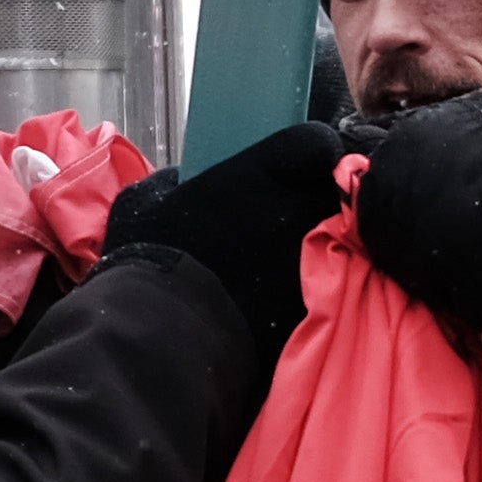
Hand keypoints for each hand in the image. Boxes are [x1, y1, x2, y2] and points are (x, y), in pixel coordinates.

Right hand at [102, 123, 349, 348]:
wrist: (163, 338)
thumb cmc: (150, 261)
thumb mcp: (144, 204)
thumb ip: (173, 183)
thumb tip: (181, 182)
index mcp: (262, 175)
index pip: (316, 143)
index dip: (309, 153)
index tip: (294, 166)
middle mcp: (298, 211)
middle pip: (331, 194)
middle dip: (314, 203)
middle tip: (285, 217)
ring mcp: (313, 260)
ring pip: (336, 243)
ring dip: (315, 248)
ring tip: (277, 264)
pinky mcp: (315, 306)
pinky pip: (326, 290)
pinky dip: (306, 293)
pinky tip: (271, 302)